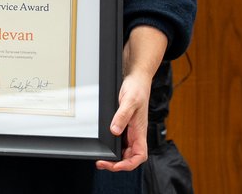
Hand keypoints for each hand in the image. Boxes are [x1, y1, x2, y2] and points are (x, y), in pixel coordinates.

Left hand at [95, 25, 165, 171]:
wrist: (136, 77)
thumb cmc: (137, 89)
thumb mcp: (129, 101)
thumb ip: (122, 116)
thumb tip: (114, 131)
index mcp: (140, 131)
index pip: (139, 156)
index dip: (128, 164)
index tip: (115, 165)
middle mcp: (135, 133)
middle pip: (129, 156)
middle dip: (117, 163)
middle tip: (101, 163)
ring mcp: (129, 129)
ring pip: (123, 150)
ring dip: (113, 156)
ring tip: (101, 158)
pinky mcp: (124, 124)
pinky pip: (119, 140)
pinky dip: (111, 145)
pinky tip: (103, 144)